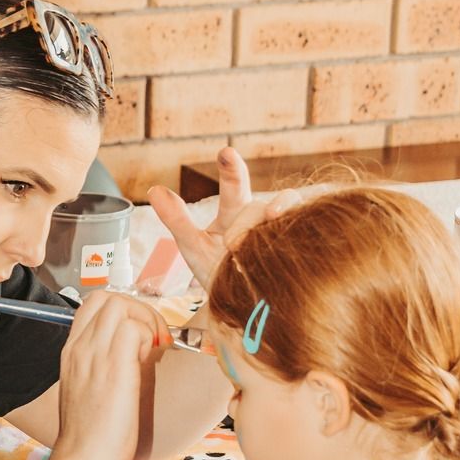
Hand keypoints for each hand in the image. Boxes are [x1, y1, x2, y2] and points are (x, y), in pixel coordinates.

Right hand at [50, 290, 170, 459]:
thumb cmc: (90, 439)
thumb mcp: (87, 395)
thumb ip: (103, 372)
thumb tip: (132, 362)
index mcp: (71, 353)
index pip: (92, 306)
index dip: (122, 311)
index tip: (140, 337)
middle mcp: (80, 348)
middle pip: (107, 297)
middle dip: (138, 309)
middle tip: (153, 338)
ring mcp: (94, 355)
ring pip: (122, 305)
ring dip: (146, 321)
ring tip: (154, 349)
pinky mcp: (114, 367)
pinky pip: (135, 328)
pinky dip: (149, 337)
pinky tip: (150, 362)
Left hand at [146, 149, 302, 294]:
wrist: (240, 307)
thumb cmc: (216, 270)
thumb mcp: (193, 245)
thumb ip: (176, 219)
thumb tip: (153, 190)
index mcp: (236, 213)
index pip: (234, 188)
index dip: (232, 170)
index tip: (226, 153)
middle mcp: (261, 220)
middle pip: (260, 208)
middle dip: (256, 215)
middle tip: (246, 233)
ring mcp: (281, 235)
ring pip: (286, 220)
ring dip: (278, 226)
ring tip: (271, 235)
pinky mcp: (297, 250)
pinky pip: (305, 238)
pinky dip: (301, 239)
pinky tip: (294, 250)